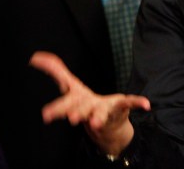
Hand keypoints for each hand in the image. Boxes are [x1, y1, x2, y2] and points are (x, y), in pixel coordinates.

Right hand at [30, 51, 150, 154]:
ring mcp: (106, 109)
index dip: (57, 108)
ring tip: (97, 122)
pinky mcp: (121, 107)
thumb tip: (37, 55)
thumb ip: (56, 70)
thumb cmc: (84, 103)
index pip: (65, 103)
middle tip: (73, 118)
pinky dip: (138, 102)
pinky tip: (146, 104)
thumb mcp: (70, 85)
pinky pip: (130, 103)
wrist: (106, 127)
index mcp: (77, 102)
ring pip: (101, 113)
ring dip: (99, 116)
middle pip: (81, 111)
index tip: (46, 115)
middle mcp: (89, 108)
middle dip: (76, 113)